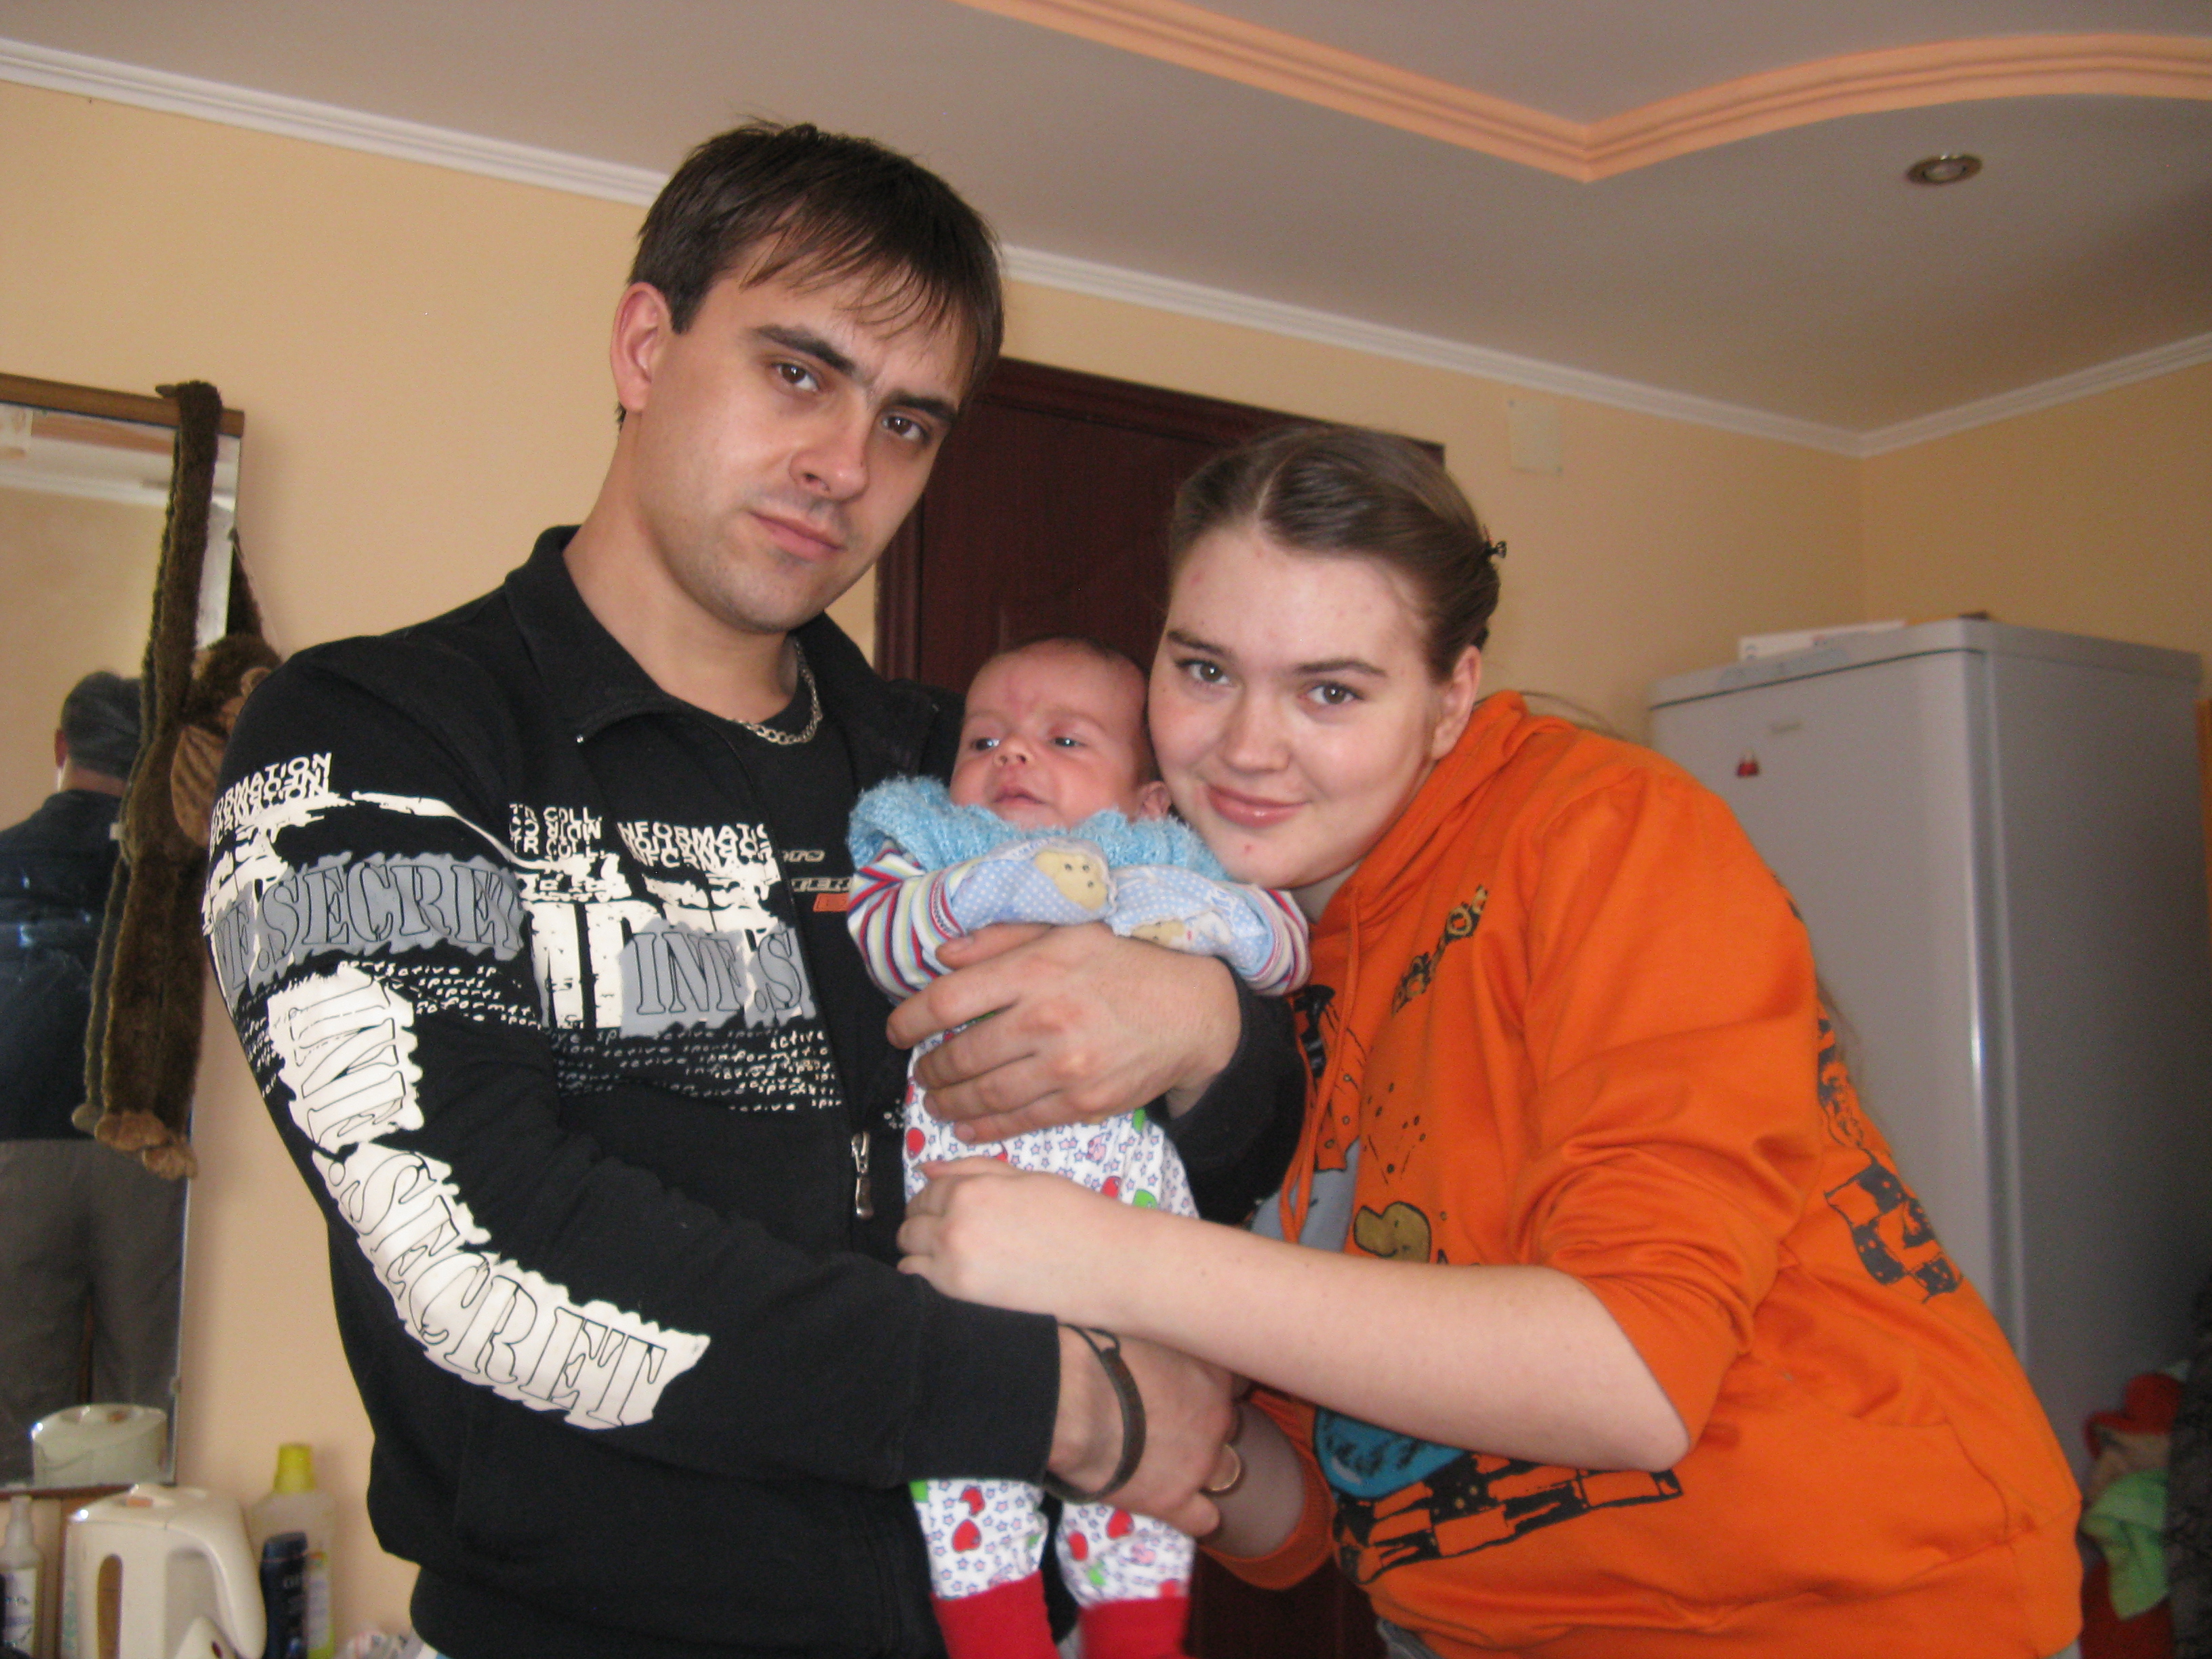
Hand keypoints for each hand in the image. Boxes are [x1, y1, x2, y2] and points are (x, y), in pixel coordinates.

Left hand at [885, 922, 1240, 1141]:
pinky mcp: (1083, 1102)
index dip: (909, 1018)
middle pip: (962, 1055)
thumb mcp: (1067, 932)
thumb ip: (1001, 940)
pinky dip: (985, 1128)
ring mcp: (1065, 1066)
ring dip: (949, 1103)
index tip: (897, 1029)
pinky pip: (1020, 1121)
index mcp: (1036, 969)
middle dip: (929, 1068)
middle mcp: (1046, 1018)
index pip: (949, 999)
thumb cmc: (1126, 965)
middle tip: (919, 1071)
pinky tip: (966, 1126)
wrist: (1193, 1012)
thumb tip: (944, 955)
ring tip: (935, 1101)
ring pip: (986, 1094)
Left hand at [899, 1157, 1141, 1327]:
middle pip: (910, 1223)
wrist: (1109, 1265)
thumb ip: (972, 1169)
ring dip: (921, 1248)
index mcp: (970, 1189)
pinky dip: (925, 1275)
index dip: (934, 1197)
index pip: (926, 1190)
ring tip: (951, 1252)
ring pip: (908, 1252)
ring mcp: (953, 1264)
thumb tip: (926, 1168)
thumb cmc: (1076, 1215)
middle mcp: (953, 1225)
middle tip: (948, 1228)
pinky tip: (951, 1273)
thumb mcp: (1026, 1177)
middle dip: (923, 1222)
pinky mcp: (961, 1296)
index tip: (945, 1206)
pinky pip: (918, 1282)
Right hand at [1049, 1324, 1235, 1537]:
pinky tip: (1183, 1507)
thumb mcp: (1148, 1335)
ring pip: (1228, 1471)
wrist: (1075, 1403)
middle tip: (1172, 1423)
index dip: (1210, 1387)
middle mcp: (1216, 1417)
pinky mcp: (1174, 1499)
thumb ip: (1168, 1353)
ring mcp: (1200, 1462)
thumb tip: (1157, 1357)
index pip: (1236, 1382)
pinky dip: (1197, 1515)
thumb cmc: (1099, 1357)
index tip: (1189, 1387)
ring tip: (1177, 1463)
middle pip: (1229, 1425)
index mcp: (1212, 1373)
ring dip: (1208, 1468)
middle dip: (1207, 1425)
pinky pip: (1204, 1518)